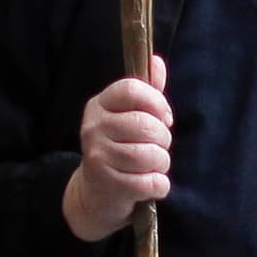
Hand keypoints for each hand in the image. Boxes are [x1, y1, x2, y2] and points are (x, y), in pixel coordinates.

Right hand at [61, 58, 172, 244]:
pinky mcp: (107, 184)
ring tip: (153, 167)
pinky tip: (150, 185)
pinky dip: (159, 186)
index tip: (163, 117)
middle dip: (163, 140)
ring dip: (162, 164)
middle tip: (157, 147)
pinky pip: (150, 182)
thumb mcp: (128, 117)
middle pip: (146, 125)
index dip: (157, 102)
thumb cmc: (119, 149)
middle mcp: (93, 127)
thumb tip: (157, 62)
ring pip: (150, 155)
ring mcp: (97, 156)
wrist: (95, 195)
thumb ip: (146, 92)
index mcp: (99, 105)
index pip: (132, 89)